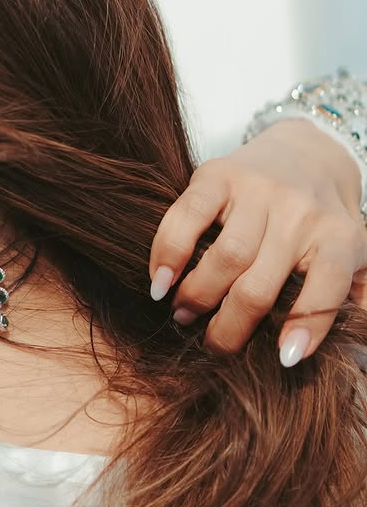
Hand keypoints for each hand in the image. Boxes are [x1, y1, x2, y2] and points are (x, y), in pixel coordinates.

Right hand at [148, 119, 366, 364]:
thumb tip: (356, 346)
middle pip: (259, 286)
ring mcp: (258, 191)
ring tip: (183, 315)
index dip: (307, 326)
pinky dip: (168, 253)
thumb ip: (359, 293)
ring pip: (224, 257)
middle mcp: (301, 213)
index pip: (327, 287)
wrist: (308, 148)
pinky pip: (186, 217)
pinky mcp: (218, 175)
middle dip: (229, 327)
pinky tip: (159, 281)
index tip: (284, 359)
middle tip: (213, 346)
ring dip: (197, 296)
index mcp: (339, 237)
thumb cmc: (324, 218)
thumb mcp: (355, 252)